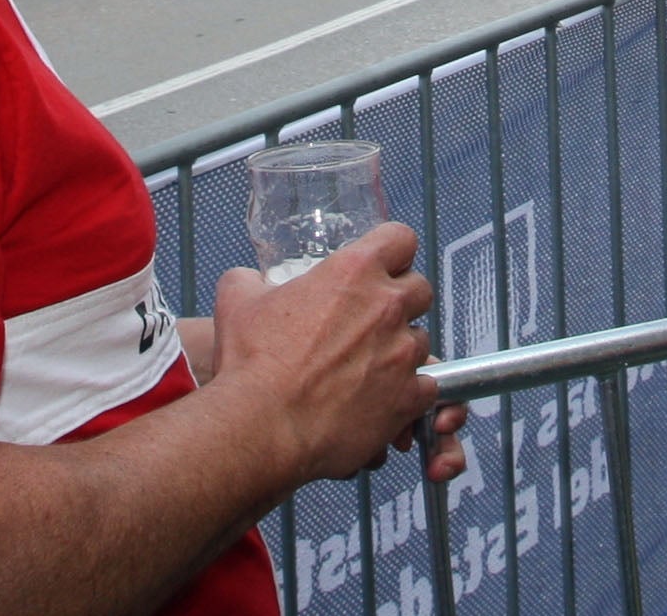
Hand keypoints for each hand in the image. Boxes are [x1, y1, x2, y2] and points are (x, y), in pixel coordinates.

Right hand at [205, 221, 444, 487]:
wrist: (263, 426)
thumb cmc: (252, 365)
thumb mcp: (238, 301)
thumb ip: (251, 281)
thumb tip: (251, 280)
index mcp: (353, 271)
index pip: (400, 239)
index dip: (391, 252)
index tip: (381, 266)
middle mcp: (387, 306)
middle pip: (420, 289)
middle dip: (400, 301)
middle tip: (372, 321)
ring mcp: (402, 352)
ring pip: (421, 340)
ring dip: (400, 349)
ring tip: (368, 367)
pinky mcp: (408, 397)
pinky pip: (427, 387)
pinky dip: (409, 393)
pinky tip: (381, 399)